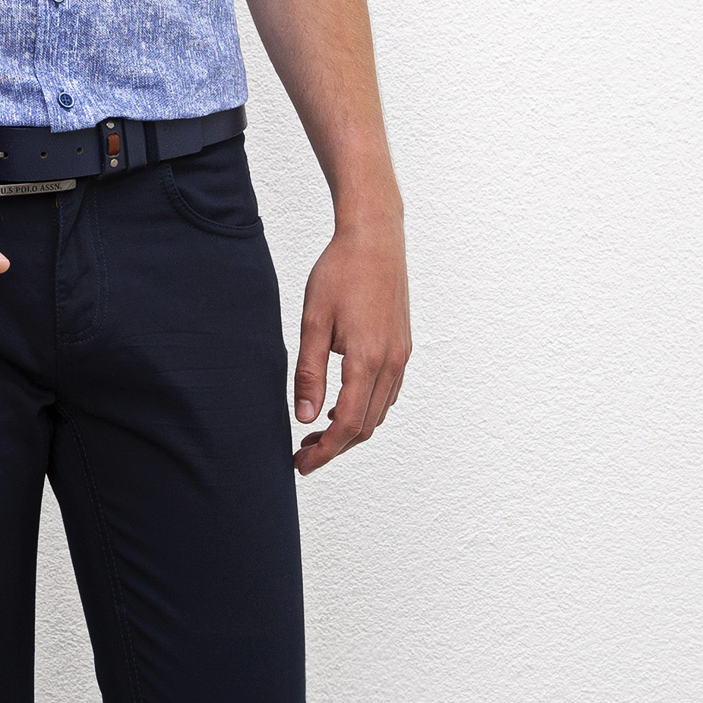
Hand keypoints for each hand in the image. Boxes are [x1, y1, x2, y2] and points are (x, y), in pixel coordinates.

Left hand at [291, 211, 410, 474]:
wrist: (375, 239)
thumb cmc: (340, 273)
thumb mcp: (313, 322)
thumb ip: (309, 373)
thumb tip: (305, 418)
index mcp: (366, 360)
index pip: (346, 425)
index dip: (323, 452)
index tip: (300, 464)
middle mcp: (390, 364)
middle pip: (365, 426)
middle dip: (334, 448)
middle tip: (302, 455)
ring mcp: (400, 357)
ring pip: (378, 413)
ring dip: (350, 430)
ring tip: (316, 433)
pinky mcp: (402, 348)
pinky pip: (387, 394)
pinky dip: (365, 410)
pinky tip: (341, 404)